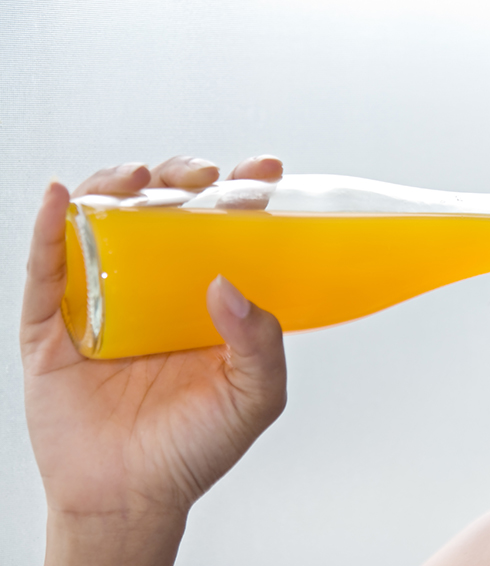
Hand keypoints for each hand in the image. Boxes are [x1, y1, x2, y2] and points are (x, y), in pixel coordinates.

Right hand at [21, 156, 286, 565]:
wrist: (132, 496)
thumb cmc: (195, 446)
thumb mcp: (253, 396)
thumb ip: (262, 344)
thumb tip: (229, 285)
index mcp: (205, 299)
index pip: (224, 230)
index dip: (241, 193)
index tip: (265, 172)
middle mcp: (153, 289)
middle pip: (163, 212)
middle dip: (183, 179)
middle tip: (206, 176)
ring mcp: (100, 302)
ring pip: (103, 224)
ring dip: (117, 187)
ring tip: (141, 177)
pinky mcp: (52, 324)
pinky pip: (45, 269)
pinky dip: (50, 228)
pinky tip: (63, 199)